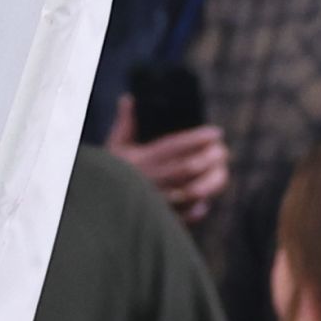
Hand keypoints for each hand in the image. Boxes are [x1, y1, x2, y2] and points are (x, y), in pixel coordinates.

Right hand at [107, 95, 228, 224]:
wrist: (97, 209)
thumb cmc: (107, 175)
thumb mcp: (113, 148)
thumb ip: (125, 124)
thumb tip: (129, 99)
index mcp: (140, 160)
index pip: (174, 146)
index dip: (198, 138)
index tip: (215, 132)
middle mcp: (150, 181)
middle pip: (189, 168)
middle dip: (211, 158)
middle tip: (223, 150)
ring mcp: (157, 202)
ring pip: (192, 192)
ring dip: (211, 182)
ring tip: (221, 171)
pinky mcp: (159, 221)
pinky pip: (184, 217)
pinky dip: (197, 210)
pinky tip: (204, 202)